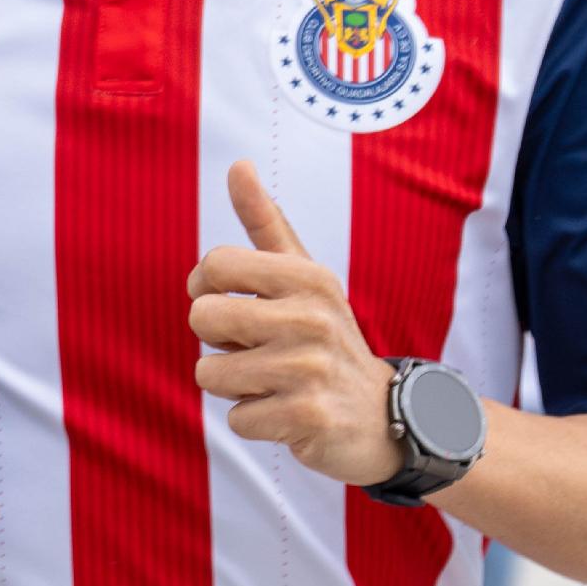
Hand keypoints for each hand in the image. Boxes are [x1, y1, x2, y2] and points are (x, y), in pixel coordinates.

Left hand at [188, 161, 405, 489]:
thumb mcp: (304, 275)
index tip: (235, 302)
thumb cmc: (325, 337)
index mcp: (307, 277)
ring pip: (209, 373)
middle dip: (218, 342)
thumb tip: (238, 163)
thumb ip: (266, 222)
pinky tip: (290, 412)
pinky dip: (255, 421)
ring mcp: (310, 368)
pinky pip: (235, 418)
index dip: (207, 289)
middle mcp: (311, 317)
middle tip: (261, 349)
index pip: (212, 265)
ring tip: (277, 381)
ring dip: (235, 385)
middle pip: (201, 318)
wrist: (385, 415)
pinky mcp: (307, 417)